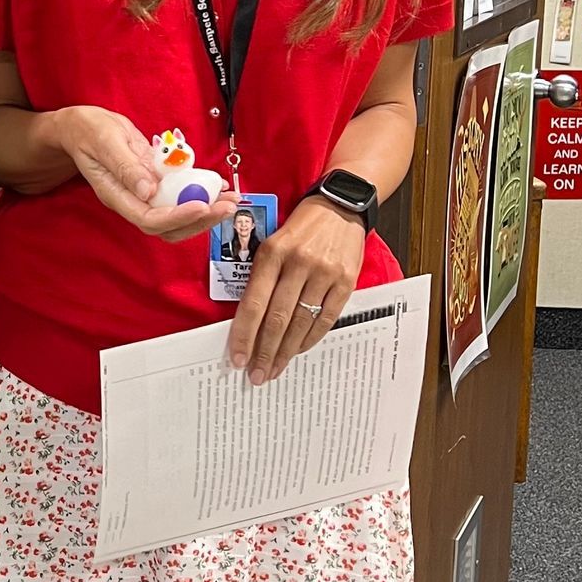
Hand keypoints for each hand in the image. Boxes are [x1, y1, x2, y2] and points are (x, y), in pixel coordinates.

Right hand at [54, 106, 233, 242]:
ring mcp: (143, 194)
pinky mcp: (154, 184)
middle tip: (227, 206)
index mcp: (116, 195)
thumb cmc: (88, 131)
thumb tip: (148, 191)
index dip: (178, 216)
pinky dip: (201, 192)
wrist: (82, 128)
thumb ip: (126, 166)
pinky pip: (179, 196)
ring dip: (207, 210)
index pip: (149, 219)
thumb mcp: (105, 141)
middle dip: (201, 219)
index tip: (202, 205)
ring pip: (177, 215)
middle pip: (168, 227)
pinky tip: (217, 184)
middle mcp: (132, 200)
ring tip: (230, 198)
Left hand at [226, 196, 367, 383]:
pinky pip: (325, 318)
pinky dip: (310, 338)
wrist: (339, 206)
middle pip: (277, 318)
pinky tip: (298, 350)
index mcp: (272, 253)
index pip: (253, 303)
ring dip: (286, 351)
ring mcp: (324, 272)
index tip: (237, 359)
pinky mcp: (345, 281)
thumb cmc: (299, 229)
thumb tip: (248, 323)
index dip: (244, 335)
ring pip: (301, 322)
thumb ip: (262, 278)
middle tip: (256, 375)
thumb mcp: (272, 243)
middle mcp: (297, 263)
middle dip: (264, 352)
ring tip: (275, 369)